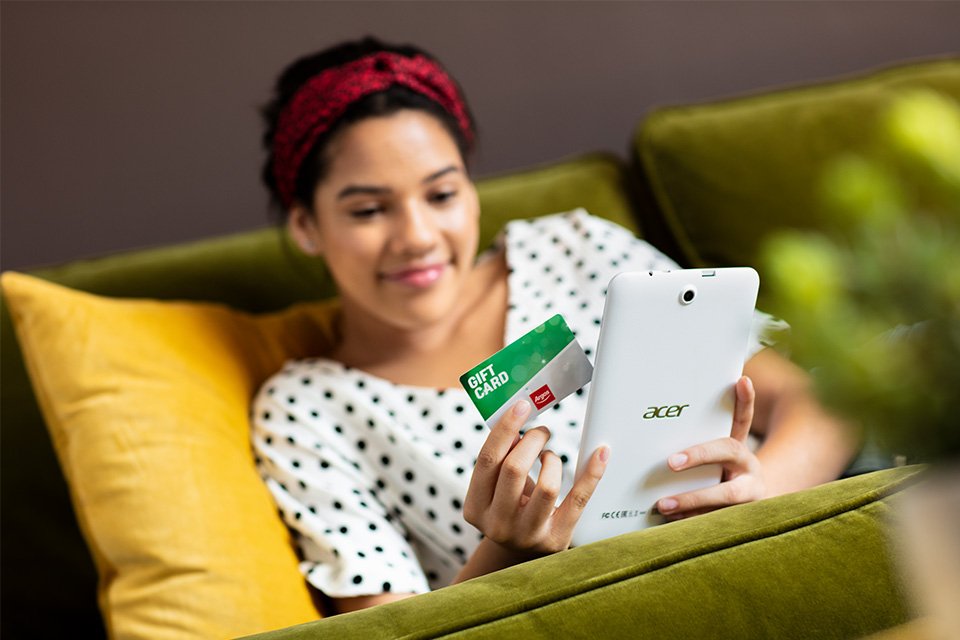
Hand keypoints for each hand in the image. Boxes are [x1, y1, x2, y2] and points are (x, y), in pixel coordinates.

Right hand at [463, 400, 609, 557]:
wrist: (521, 556)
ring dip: (552, 459)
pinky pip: (578, 499)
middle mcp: (497, 524)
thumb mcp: (495, 489)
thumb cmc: (509, 508)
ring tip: (550, 456)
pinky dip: (591, 473)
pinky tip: (601, 453)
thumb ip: (501, 459)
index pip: (487, 459)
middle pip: (514, 468)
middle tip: (541, 431)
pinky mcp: (557, 540)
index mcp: (475, 507)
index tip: (522, 405)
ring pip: (547, 486)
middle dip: (532, 440)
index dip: (505, 428)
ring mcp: (527, 535)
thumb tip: (518, 420)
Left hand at [656, 376, 765, 520]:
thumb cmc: (716, 481)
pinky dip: (694, 521)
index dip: (745, 400)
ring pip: (727, 496)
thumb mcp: (711, 462)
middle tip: (670, 461)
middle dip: (699, 455)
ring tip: (664, 505)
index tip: (741, 381)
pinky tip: (673, 521)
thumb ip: (693, 446)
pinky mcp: (744, 518)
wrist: (747, 514)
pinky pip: (719, 520)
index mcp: (739, 449)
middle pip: (731, 452)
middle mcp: (749, 467)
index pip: (742, 419)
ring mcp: (751, 494)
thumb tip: (650, 429)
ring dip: (693, 499)